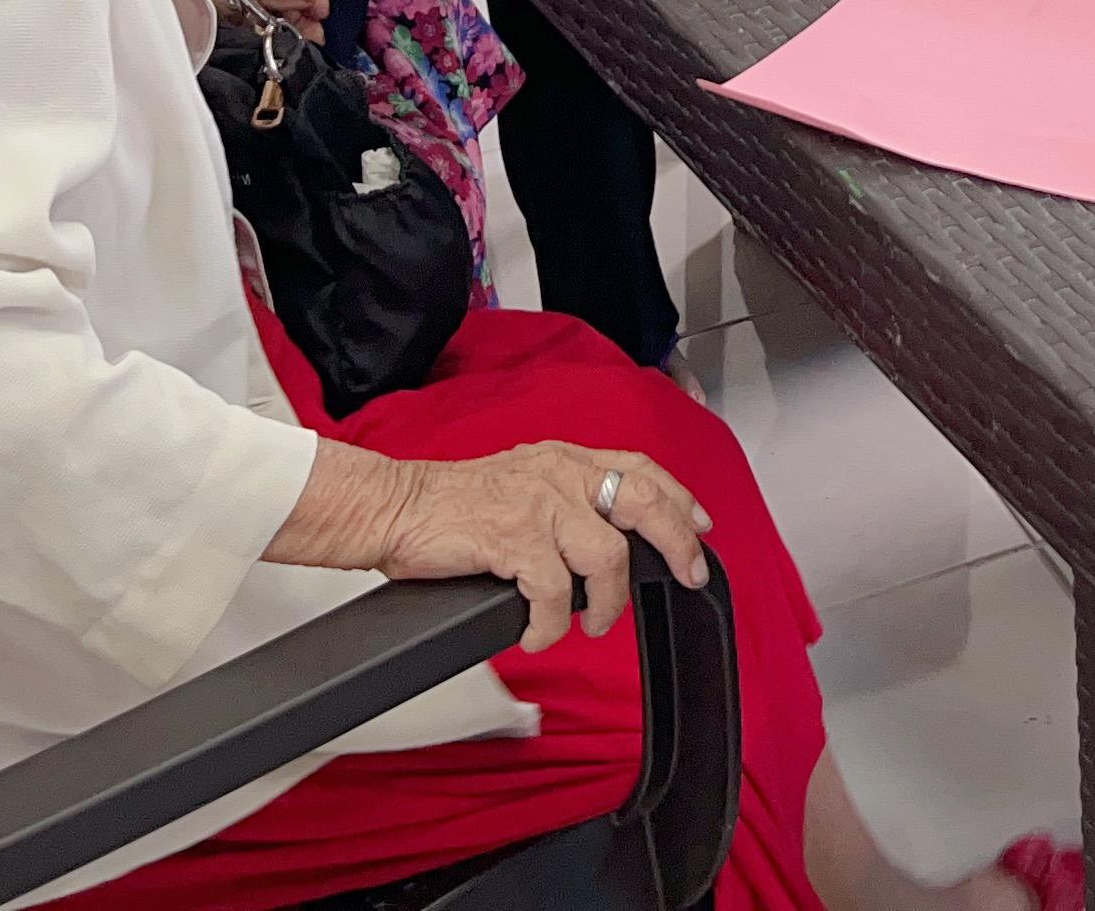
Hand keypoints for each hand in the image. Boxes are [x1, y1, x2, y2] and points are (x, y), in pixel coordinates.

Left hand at [212, 0, 330, 32]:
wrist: (158, 15)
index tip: (322, 8)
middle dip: (303, 8)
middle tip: (317, 29)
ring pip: (270, 6)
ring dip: (289, 21)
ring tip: (306, 38)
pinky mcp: (222, 16)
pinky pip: (254, 21)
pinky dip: (270, 30)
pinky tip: (281, 39)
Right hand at [380, 443, 714, 653]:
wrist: (394, 506)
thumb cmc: (450, 505)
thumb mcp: (520, 482)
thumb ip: (563, 499)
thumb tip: (605, 541)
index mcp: (563, 459)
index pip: (639, 467)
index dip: (678, 497)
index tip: (700, 524)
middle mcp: (559, 474)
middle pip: (644, 503)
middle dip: (677, 544)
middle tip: (688, 576)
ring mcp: (539, 504)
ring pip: (607, 558)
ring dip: (607, 605)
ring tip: (591, 625)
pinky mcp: (514, 538)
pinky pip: (556, 594)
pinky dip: (551, 625)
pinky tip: (537, 635)